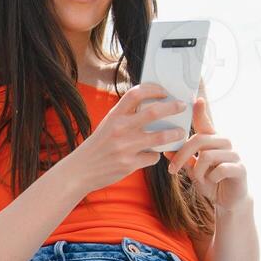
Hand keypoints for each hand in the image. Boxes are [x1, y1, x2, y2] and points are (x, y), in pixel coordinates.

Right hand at [59, 83, 190, 194]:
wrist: (79, 171)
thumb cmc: (97, 147)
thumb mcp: (107, 126)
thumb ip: (126, 117)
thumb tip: (151, 106)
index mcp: (114, 116)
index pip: (136, 93)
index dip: (154, 89)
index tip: (165, 92)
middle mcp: (120, 129)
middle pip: (154, 112)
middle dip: (173, 107)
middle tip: (182, 106)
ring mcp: (125, 148)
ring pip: (161, 137)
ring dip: (175, 134)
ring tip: (180, 133)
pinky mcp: (129, 165)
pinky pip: (152, 158)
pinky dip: (155, 156)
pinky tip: (151, 156)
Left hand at [165, 85, 250, 211]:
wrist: (228, 200)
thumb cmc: (210, 181)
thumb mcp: (192, 170)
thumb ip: (182, 159)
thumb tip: (166, 150)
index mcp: (211, 140)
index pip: (205, 120)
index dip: (200, 109)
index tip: (196, 96)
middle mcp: (224, 142)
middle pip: (198, 140)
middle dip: (182, 156)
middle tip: (172, 171)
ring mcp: (234, 154)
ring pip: (206, 156)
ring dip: (197, 171)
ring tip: (199, 179)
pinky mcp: (240, 167)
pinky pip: (218, 170)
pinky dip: (210, 178)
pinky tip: (212, 182)